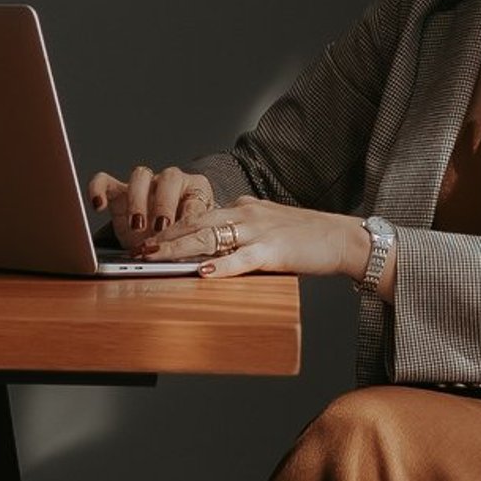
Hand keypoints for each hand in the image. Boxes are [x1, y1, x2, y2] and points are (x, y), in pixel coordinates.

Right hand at [86, 164, 215, 254]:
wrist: (167, 242)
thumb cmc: (185, 241)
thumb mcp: (196, 248)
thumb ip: (197, 250)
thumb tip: (202, 267)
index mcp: (199, 193)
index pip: (195, 205)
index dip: (186, 227)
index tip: (179, 245)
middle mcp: (173, 182)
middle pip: (171, 179)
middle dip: (164, 206)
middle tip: (159, 229)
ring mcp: (145, 185)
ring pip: (141, 176)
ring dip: (138, 200)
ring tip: (136, 225)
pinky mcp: (119, 192)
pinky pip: (105, 182)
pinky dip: (99, 189)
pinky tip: (99, 205)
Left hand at [143, 198, 368, 282]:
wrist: (343, 238)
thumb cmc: (308, 235)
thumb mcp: (270, 222)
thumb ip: (246, 222)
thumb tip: (222, 229)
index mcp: (244, 208)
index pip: (200, 215)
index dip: (172, 227)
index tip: (149, 238)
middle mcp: (246, 214)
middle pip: (196, 223)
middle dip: (164, 236)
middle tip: (138, 247)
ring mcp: (259, 231)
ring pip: (210, 236)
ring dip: (179, 248)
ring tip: (156, 256)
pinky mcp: (274, 250)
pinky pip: (242, 258)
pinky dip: (221, 266)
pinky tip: (203, 271)